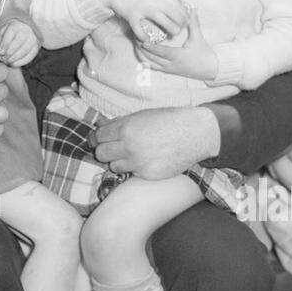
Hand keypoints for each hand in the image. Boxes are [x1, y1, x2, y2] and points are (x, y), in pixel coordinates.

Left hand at [0, 18, 39, 66]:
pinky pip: (30, 56)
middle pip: (19, 41)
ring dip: (14, 58)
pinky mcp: (36, 47)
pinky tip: (13, 64)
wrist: (21, 32)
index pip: (11, 33)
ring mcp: (32, 39)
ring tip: (7, 61)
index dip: (5, 43)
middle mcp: (26, 31)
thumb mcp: (1, 34)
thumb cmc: (7, 35)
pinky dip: (21, 62)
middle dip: (9, 52)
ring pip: (25, 50)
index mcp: (15, 25)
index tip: (0, 52)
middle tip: (2, 59)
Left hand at [92, 105, 220, 179]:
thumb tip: (101, 126)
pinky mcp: (147, 175)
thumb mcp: (142, 115)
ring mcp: (138, 162)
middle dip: (104, 150)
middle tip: (112, 148)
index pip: (98, 137)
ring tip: (130, 155)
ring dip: (118, 161)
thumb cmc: (169, 120)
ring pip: (113, 166)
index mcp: (126, 128)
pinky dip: (135, 168)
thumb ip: (120, 122)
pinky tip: (145, 160)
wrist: (194, 134)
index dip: (96, 138)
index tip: (97, 140)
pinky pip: (132, 173)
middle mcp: (129, 146)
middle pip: (100, 154)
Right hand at [102, 0, 188, 43]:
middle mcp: (153, 0)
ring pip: (163, 21)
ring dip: (170, 29)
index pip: (178, 3)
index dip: (184, 12)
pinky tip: (148, 40)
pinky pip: (140, 29)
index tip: (187, 19)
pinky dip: (144, 36)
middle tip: (181, 28)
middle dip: (180, 22)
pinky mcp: (132, 15)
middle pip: (174, 13)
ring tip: (172, 34)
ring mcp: (143, 8)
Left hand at [133, 10, 216, 81]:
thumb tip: (192, 9)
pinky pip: (152, 66)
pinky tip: (139, 50)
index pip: (163, 53)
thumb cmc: (204, 53)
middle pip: (152, 58)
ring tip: (135, 42)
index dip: (152, 48)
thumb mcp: (198, 38)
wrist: (208, 69)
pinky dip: (144, 59)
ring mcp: (168, 69)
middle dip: (142, 48)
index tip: (143, 41)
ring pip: (150, 63)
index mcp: (179, 57)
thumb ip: (194, 23)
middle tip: (135, 36)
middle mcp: (171, 65)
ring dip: (141, 54)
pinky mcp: (166, 70)